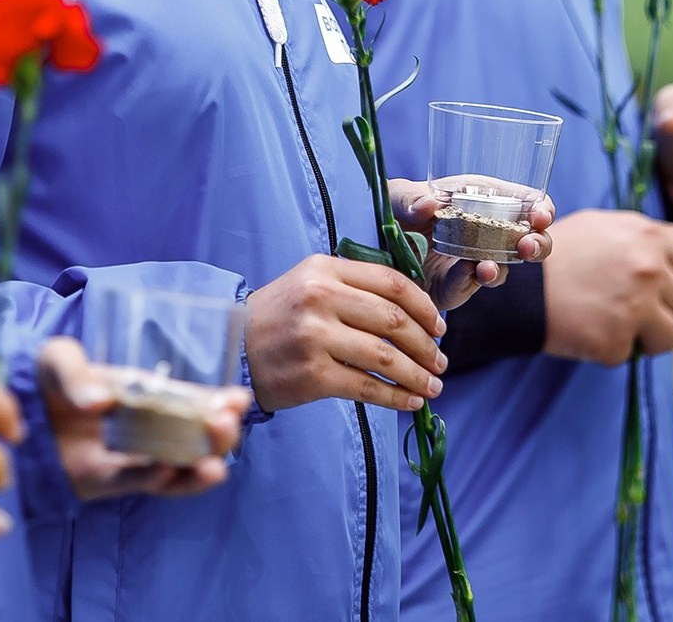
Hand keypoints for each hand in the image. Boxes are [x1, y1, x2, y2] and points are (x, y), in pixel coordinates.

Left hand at [34, 336, 245, 500]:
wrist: (3, 414)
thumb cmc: (37, 379)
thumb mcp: (56, 359)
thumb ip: (76, 373)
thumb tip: (101, 403)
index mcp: (143, 393)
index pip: (189, 399)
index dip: (217, 402)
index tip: (238, 401)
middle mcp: (141, 427)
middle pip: (191, 436)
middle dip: (215, 434)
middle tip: (225, 425)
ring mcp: (123, 456)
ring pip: (171, 467)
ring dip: (195, 467)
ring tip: (215, 466)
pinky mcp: (99, 482)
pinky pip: (132, 483)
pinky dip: (152, 480)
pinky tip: (169, 472)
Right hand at [246, 254, 448, 413]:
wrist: (232, 347)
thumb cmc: (280, 316)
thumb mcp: (311, 282)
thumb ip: (355, 286)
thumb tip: (414, 313)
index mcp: (326, 269)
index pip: (392, 283)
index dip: (424, 307)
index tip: (439, 327)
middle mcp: (321, 298)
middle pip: (393, 320)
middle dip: (426, 345)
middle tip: (440, 362)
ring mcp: (316, 337)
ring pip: (385, 356)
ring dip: (417, 375)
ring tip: (432, 386)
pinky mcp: (312, 375)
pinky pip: (367, 387)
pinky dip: (395, 397)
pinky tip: (410, 402)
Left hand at [389, 177, 553, 309]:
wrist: (376, 246)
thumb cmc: (396, 209)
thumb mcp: (399, 196)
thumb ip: (410, 198)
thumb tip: (428, 204)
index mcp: (484, 198)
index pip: (528, 201)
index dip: (542, 208)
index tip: (541, 215)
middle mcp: (488, 230)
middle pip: (531, 239)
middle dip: (538, 243)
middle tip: (528, 245)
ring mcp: (478, 260)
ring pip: (506, 267)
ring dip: (502, 267)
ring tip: (488, 268)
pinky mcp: (460, 285)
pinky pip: (472, 284)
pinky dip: (470, 279)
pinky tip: (463, 272)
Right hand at [541, 209, 672, 363]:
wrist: (518, 287)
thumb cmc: (559, 252)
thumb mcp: (604, 227)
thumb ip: (654, 231)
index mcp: (648, 238)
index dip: (667, 273)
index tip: (641, 277)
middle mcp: (648, 271)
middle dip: (656, 305)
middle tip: (618, 300)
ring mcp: (635, 308)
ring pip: (670, 335)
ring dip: (645, 334)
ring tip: (611, 320)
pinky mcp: (617, 341)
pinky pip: (631, 354)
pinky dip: (612, 348)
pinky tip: (589, 329)